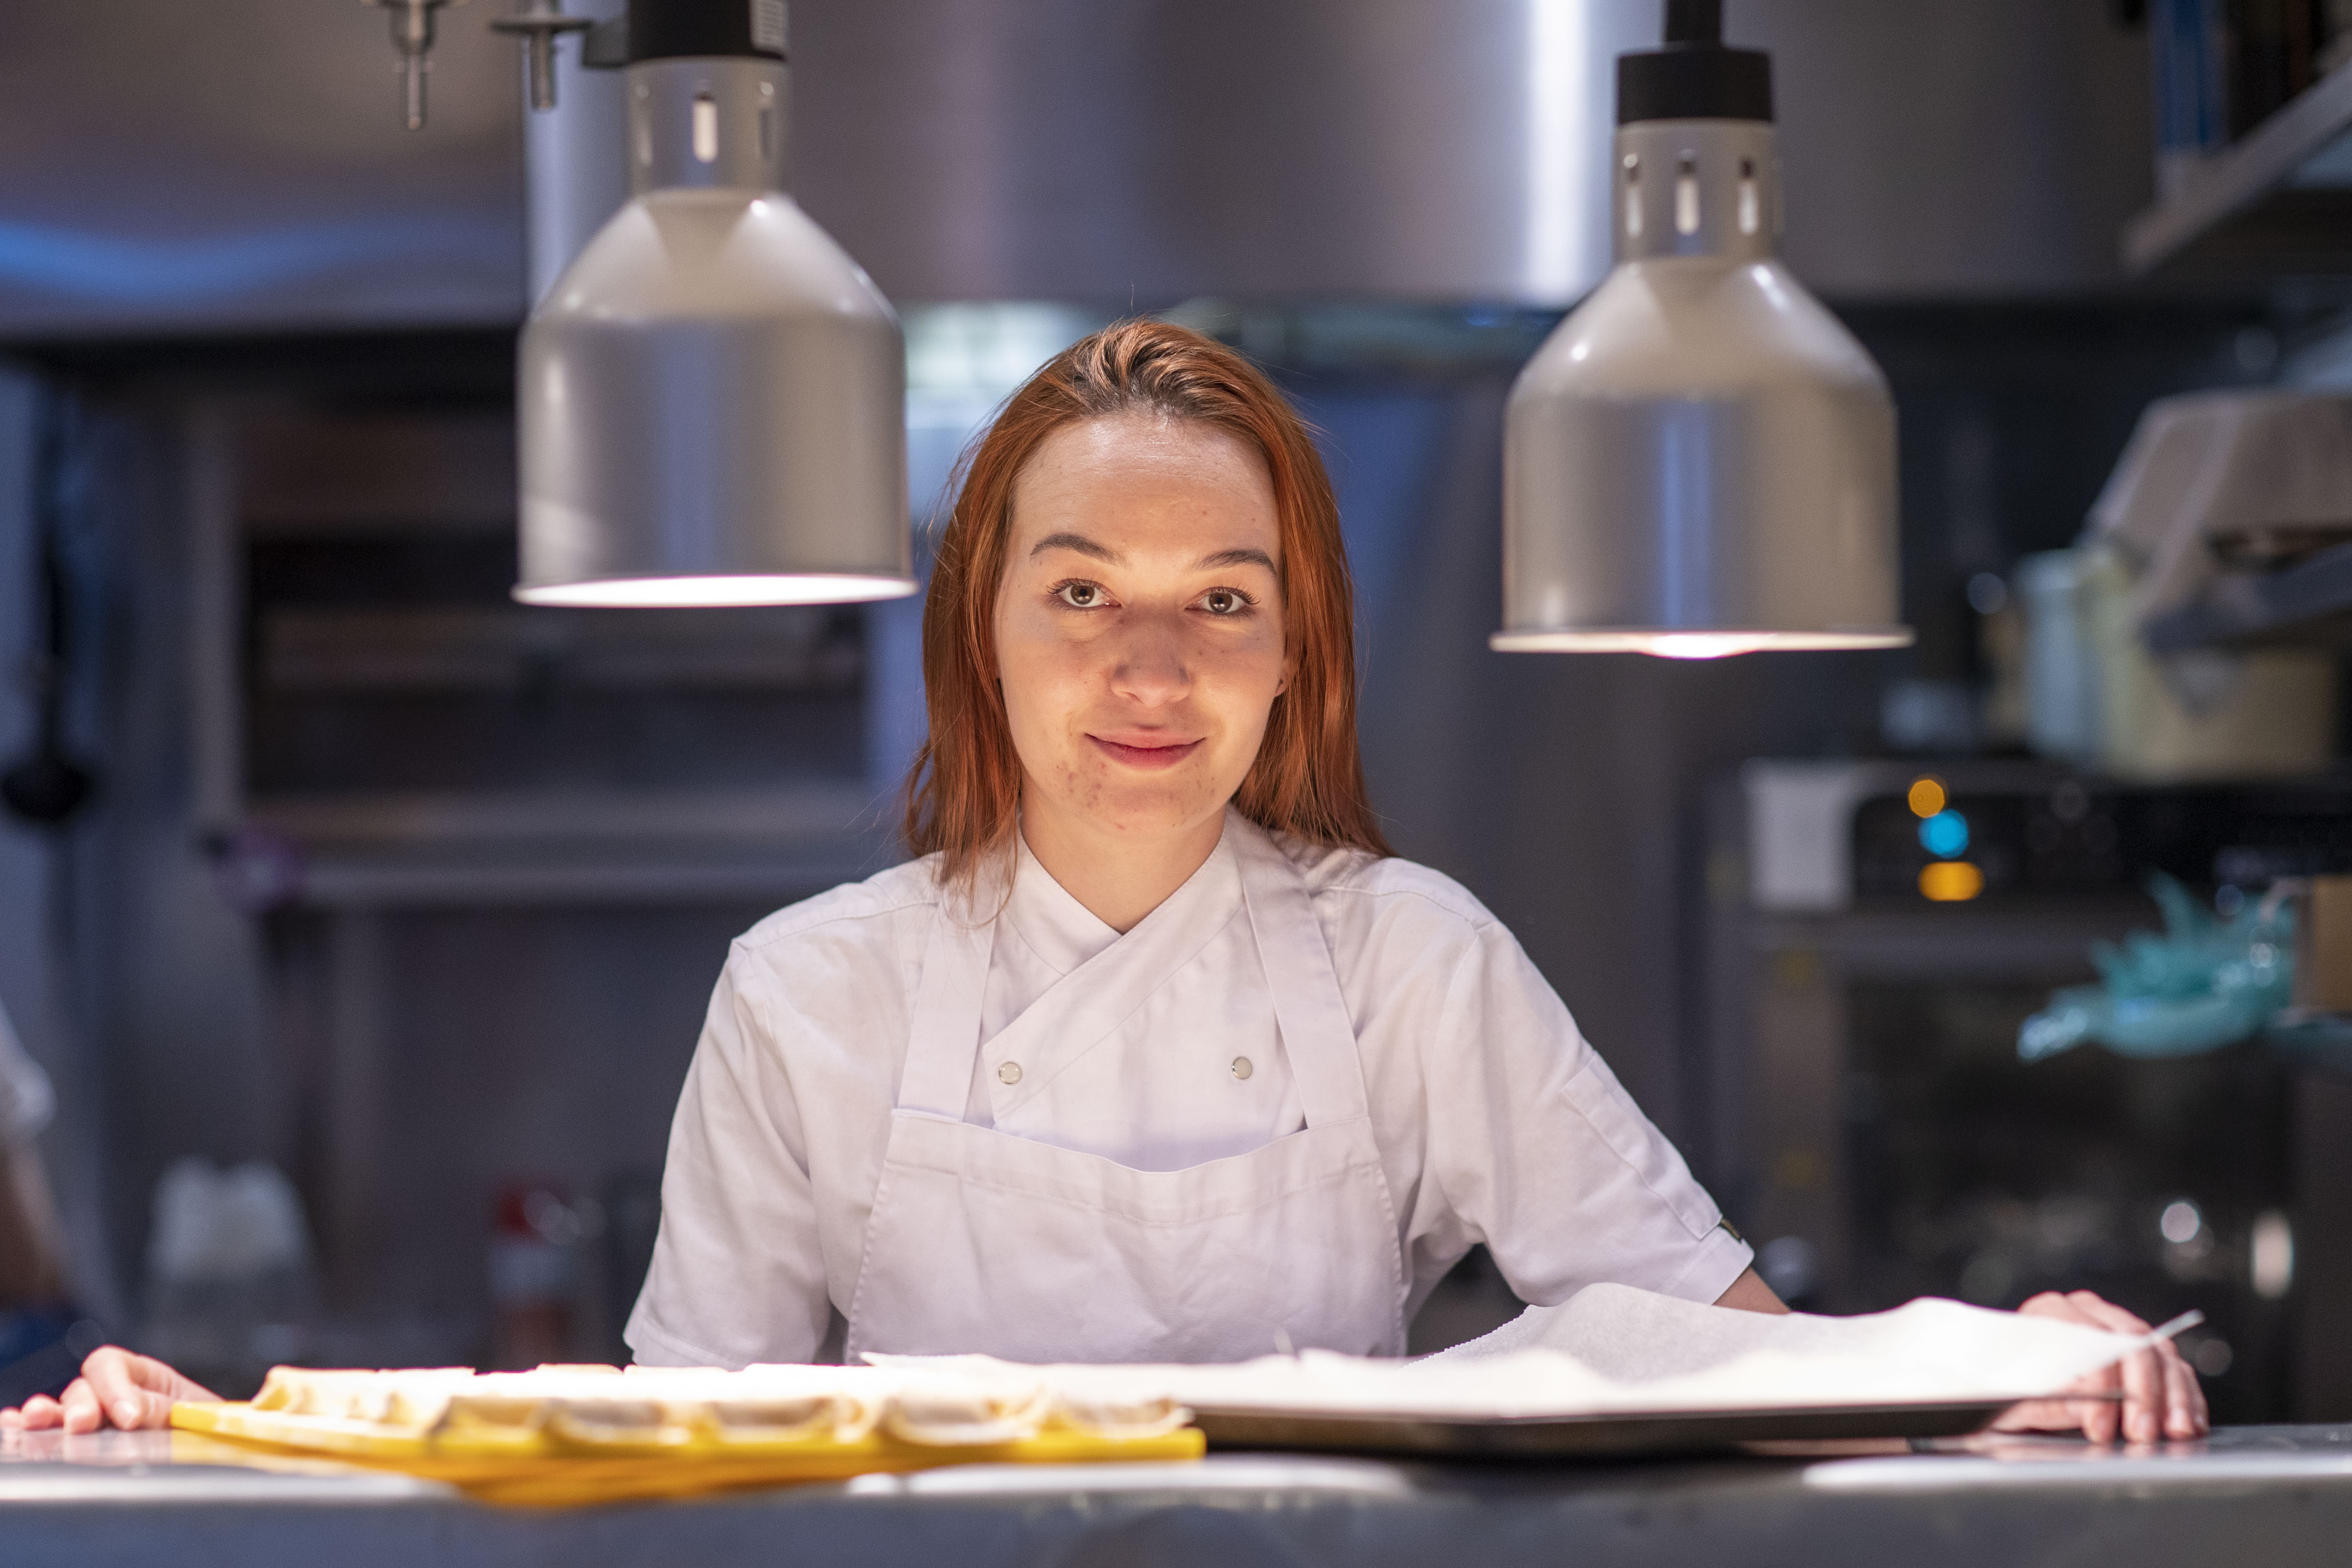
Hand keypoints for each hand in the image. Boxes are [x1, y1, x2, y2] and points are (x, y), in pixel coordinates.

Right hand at [0, 1347, 219, 1433]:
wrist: (222, 1454)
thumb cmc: (210, 1430)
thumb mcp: (196, 1415)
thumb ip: (167, 1409)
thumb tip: (134, 1412)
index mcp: (145, 1378)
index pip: (113, 1365)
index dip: (115, 1387)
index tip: (130, 1418)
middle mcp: (113, 1395)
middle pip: (83, 1388)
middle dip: (81, 1405)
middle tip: (82, 1425)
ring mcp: (96, 1420)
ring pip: (63, 1411)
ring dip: (48, 1415)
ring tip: (32, 1421)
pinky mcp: (85, 1444)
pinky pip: (51, 1433)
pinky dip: (30, 1430)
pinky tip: (11, 1428)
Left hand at [1990, 1290, 2206, 1444]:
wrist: (2006, 1379)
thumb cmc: (2004, 1387)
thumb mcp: (2011, 1398)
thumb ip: (2046, 1401)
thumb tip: (2085, 1407)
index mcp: (2051, 1312)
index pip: (2086, 1338)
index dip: (2097, 1384)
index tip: (2099, 1426)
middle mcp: (2090, 1312)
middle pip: (2131, 1341)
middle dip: (2141, 1393)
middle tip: (2140, 1434)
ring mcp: (2121, 1329)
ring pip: (2160, 1354)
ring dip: (2172, 1396)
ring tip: (2174, 1433)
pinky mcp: (2145, 1353)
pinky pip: (2175, 1369)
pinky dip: (2186, 1398)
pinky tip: (2189, 1424)